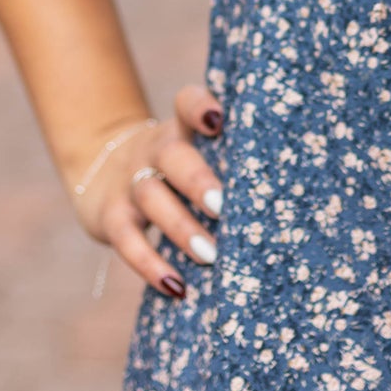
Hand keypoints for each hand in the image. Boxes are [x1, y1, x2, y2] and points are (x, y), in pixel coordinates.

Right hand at [71, 81, 224, 300]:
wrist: (101, 171)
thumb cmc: (173, 168)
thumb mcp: (190, 150)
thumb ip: (226, 160)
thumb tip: (289, 192)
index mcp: (180, 129)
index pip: (187, 103)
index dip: (199, 107)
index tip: (218, 121)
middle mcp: (153, 150)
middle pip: (172, 155)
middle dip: (198, 181)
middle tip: (223, 208)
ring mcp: (129, 182)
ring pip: (151, 197)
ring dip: (181, 227)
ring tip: (210, 256)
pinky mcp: (110, 217)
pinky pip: (127, 240)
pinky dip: (150, 265)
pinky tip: (176, 287)